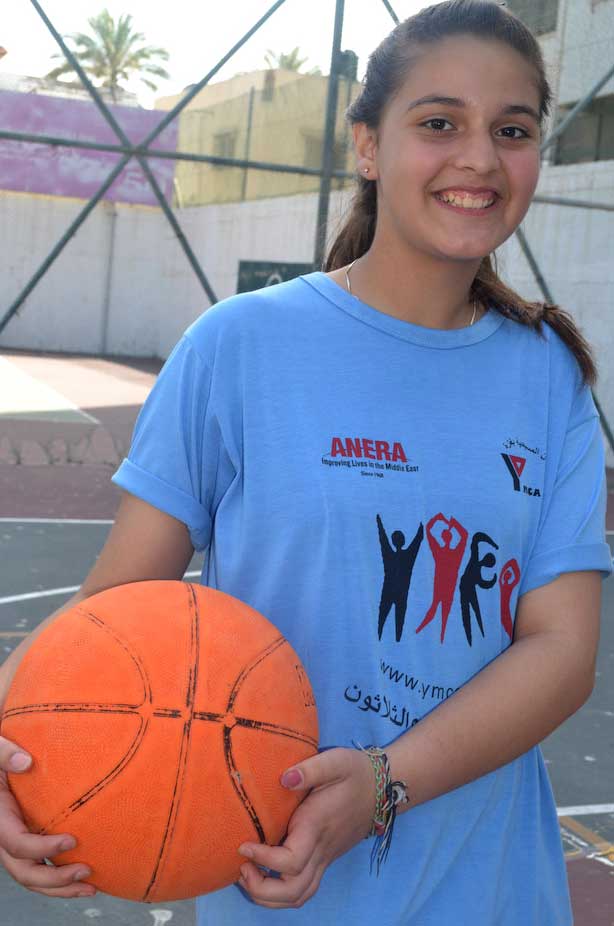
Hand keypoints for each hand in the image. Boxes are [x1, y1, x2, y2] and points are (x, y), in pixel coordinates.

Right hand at [0, 736, 95, 897]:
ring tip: (92, 887)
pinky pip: (40, 867)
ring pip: (32, 877)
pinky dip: (60, 879)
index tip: (72, 839)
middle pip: (24, 871)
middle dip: (55, 879)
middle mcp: (4, 835)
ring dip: (60, 888)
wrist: (1, 761)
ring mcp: (16, 842)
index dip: (42, 848)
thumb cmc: (0, 754)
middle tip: (86, 871)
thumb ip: (5, 754)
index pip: (16, 843)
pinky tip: (84, 879)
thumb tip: (25, 761)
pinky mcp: (28, 839)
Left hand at [237, 747, 374, 908]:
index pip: (290, 861)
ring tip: (248, 875)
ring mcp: (324, 859)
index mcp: (317, 828)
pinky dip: (281, 894)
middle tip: (242, 867)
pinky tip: (265, 875)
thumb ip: (310, 769)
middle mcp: (320, 851)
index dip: (263, 858)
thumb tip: (284, 778)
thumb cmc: (355, 773)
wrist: (381, 789)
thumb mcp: (335, 762)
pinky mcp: (324, 860)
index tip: (243, 844)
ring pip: (298, 897)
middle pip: (293, 892)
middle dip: (261, 889)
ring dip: (269, 896)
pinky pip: (303, 890)